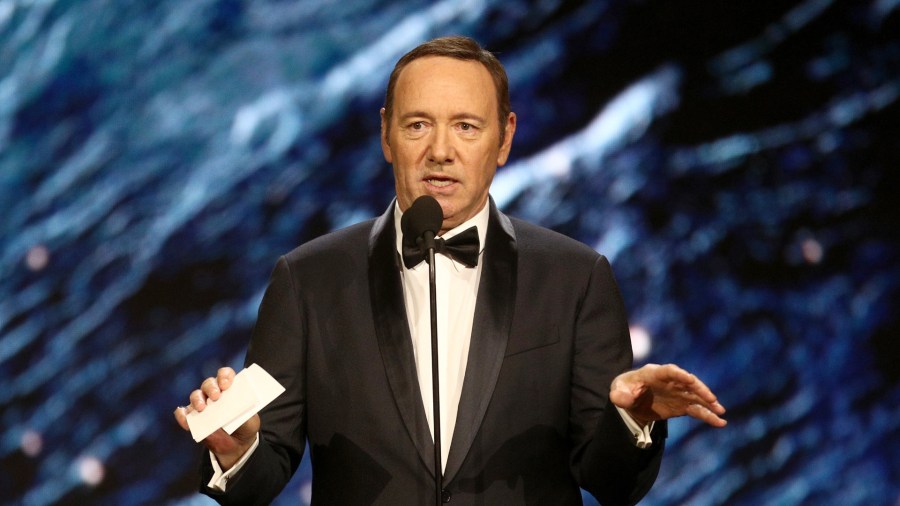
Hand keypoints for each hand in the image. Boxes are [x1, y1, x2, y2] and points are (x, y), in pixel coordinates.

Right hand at [173, 367, 260, 469]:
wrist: (238, 445)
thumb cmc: (246, 425)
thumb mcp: (251, 418)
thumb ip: (246, 410)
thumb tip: (238, 402)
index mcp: (230, 388)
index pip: (225, 374)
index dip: (224, 376)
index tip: (226, 385)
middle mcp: (215, 393)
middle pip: (209, 383)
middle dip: (211, 387)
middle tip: (215, 397)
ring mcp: (203, 405)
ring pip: (196, 395)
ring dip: (197, 399)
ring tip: (201, 408)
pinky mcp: (194, 419)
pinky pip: (184, 414)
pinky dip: (183, 415)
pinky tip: (185, 419)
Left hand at [610, 363, 725, 427]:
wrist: (632, 400)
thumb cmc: (625, 389)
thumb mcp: (617, 391)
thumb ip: (619, 394)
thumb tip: (621, 399)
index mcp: (654, 373)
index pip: (669, 371)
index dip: (679, 375)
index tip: (690, 379)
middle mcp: (670, 381)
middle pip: (688, 383)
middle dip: (700, 390)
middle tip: (711, 399)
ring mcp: (678, 393)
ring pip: (696, 397)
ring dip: (708, 403)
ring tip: (721, 412)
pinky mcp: (681, 405)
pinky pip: (697, 410)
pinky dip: (708, 416)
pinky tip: (720, 422)